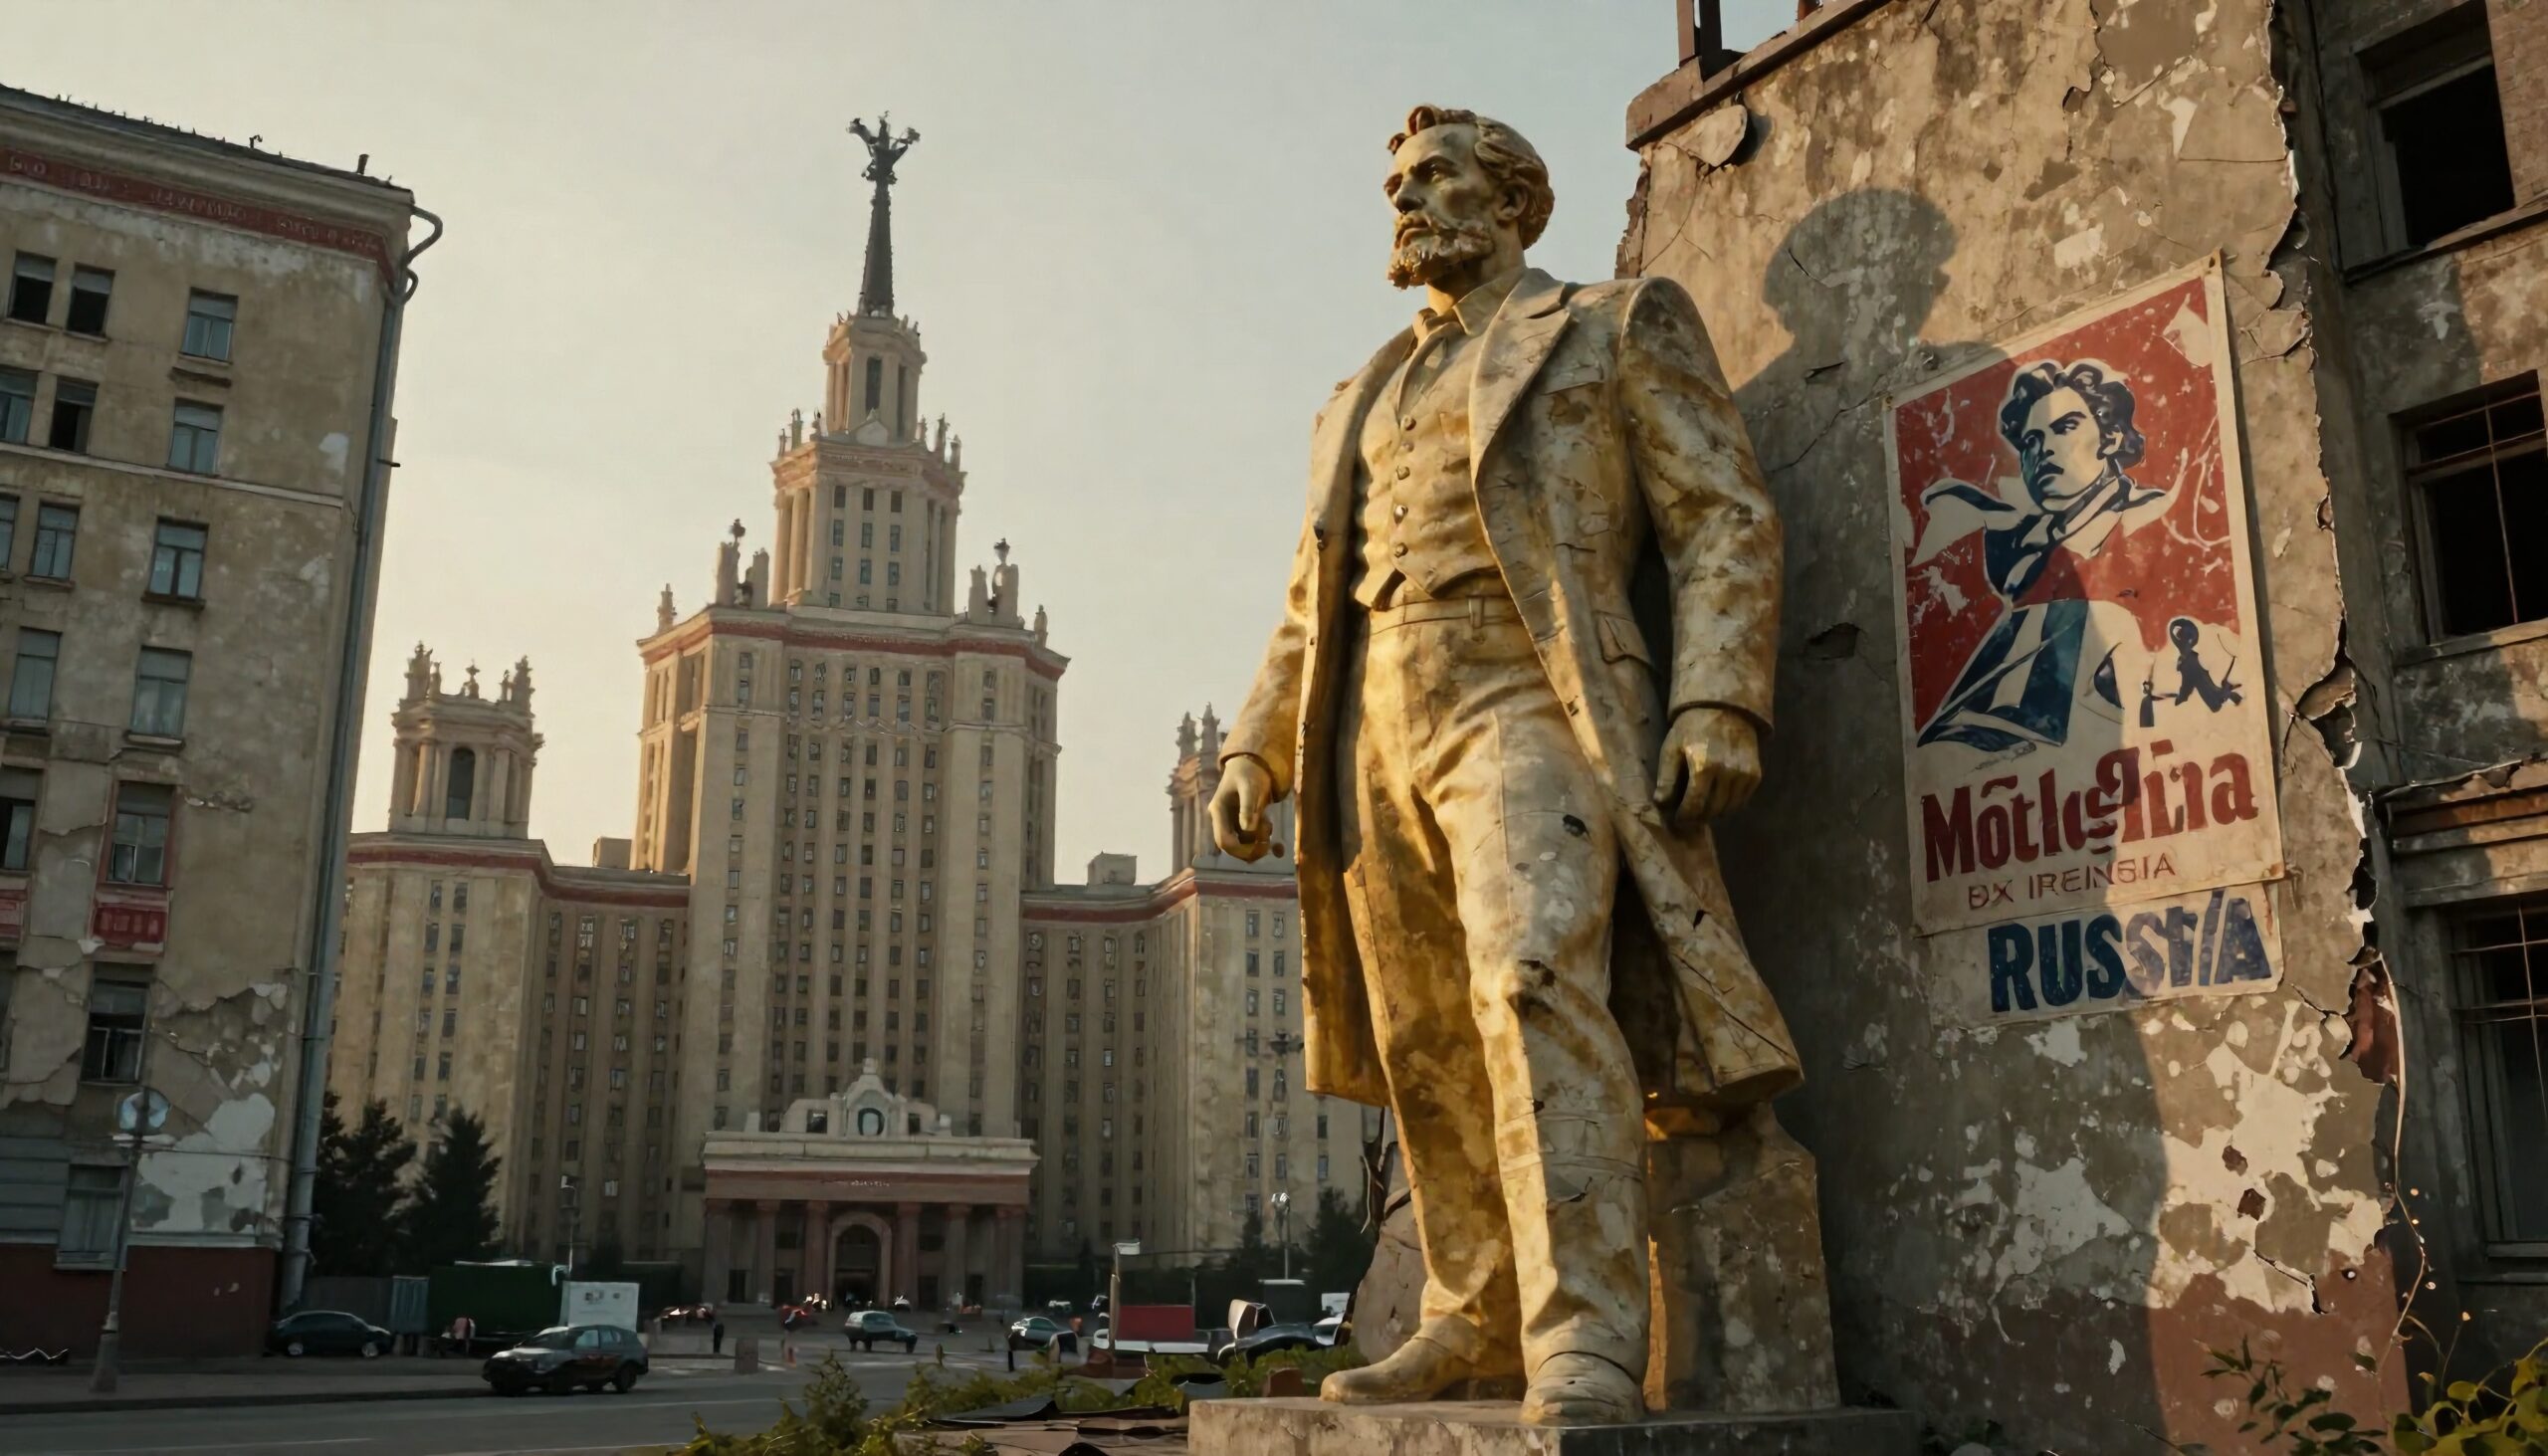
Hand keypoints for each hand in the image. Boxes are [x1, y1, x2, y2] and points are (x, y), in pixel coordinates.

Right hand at [1210, 755, 1277, 860]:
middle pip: (1231, 847)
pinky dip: (1260, 837)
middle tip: (1269, 844)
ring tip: (1268, 825)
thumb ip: (1247, 807)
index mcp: (1218, 811)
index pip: (1223, 840)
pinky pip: (1248, 838)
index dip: (1240, 849)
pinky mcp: (1240, 822)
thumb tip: (1247, 828)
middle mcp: (1222, 820)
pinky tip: (1267, 823)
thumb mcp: (1249, 786)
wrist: (1251, 764)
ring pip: (1241, 844)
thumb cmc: (1249, 772)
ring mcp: (1231, 822)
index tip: (1260, 847)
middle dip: (1250, 849)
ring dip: (1256, 843)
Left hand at [1652, 707, 1760, 827]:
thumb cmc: (1692, 728)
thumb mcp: (1672, 748)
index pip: (1694, 806)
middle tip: (1688, 816)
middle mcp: (1727, 773)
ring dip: (1714, 813)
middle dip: (1698, 817)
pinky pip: (1742, 801)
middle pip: (1712, 810)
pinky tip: (1718, 798)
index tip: (1678, 820)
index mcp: (1704, 767)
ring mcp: (1744, 775)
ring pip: (1728, 809)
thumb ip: (1666, 778)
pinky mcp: (1755, 775)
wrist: (1724, 708)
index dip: (1684, 817)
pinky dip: (1730, 805)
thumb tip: (1661, 804)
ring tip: (1702, 808)